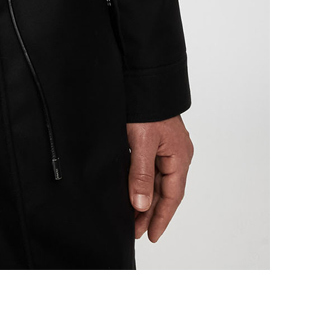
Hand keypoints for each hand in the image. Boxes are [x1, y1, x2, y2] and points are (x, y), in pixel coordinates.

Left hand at [127, 116, 193, 244]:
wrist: (144, 77)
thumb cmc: (147, 106)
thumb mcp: (142, 142)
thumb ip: (141, 174)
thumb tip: (140, 205)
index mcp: (180, 156)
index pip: (172, 196)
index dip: (161, 217)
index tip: (150, 235)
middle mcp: (177, 154)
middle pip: (165, 192)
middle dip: (151, 213)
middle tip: (136, 232)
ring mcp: (167, 148)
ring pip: (157, 182)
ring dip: (145, 200)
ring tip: (132, 219)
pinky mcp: (155, 142)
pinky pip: (150, 170)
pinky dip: (142, 184)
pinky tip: (132, 193)